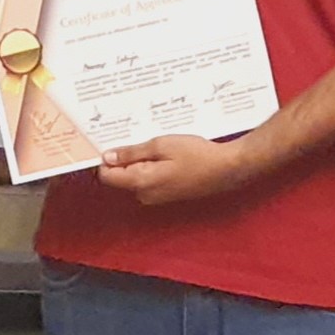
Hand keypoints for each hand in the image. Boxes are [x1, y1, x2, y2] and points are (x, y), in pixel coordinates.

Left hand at [96, 132, 259, 207]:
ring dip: (141, 160)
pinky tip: (168, 154)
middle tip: (142, 137)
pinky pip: (150, 179)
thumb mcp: (161, 145)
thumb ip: (132, 153)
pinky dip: (153, 166)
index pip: (107, 175)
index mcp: (140, 182)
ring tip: (159, 144)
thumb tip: (107, 157)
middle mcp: (145, 194)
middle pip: (121, 176)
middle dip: (127, 157)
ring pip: (136, 176)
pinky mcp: (167, 194)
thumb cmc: (196, 155)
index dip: (107, 158)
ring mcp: (157, 197)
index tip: (113, 141)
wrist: (226, 169)